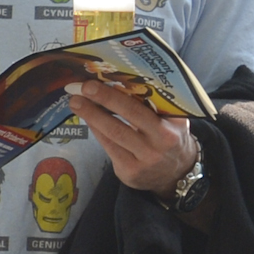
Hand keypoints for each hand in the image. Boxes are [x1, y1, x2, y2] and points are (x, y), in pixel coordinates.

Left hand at [66, 80, 197, 198]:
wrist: (177, 172)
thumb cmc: (171, 136)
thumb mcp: (173, 119)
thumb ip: (156, 104)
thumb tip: (121, 81)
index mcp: (168, 130)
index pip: (138, 110)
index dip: (113, 96)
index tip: (94, 82)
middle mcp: (156, 147)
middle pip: (121, 124)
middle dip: (99, 104)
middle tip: (80, 90)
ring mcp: (142, 162)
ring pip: (112, 136)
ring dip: (91, 117)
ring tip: (76, 102)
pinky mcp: (129, 172)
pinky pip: (109, 148)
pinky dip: (97, 131)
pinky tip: (89, 119)